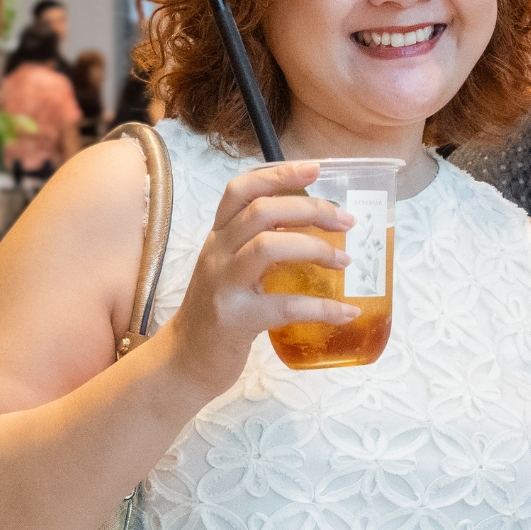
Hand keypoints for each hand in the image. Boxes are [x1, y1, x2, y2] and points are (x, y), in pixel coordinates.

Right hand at [161, 161, 357, 396]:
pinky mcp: (234, 320)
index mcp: (220, 236)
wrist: (183, 362)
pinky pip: (285, 306)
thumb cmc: (220, 311)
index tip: (317, 168)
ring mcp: (222, 286)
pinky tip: (347, 312)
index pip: (241, 189)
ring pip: (268, 247)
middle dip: (310, 209)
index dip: (279, 174)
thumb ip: (262, 243)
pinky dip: (322, 308)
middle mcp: (217, 253)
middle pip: (262, 211)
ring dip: (316, 249)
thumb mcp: (233, 268)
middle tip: (346, 220)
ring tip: (345, 261)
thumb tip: (317, 224)